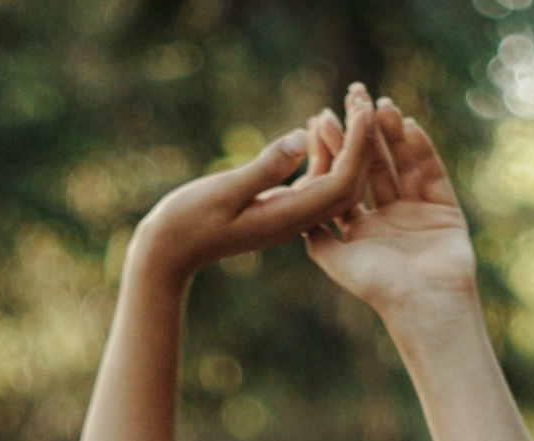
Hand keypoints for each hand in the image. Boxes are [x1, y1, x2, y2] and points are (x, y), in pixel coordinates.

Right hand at [129, 106, 376, 291]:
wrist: (169, 250)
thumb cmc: (187, 222)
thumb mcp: (224, 191)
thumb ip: (265, 168)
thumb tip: (302, 138)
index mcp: (288, 220)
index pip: (340, 184)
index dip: (358, 147)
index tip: (364, 110)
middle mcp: (298, 221)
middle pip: (349, 183)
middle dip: (361, 141)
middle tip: (362, 98)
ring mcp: (291, 216)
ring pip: (334, 180)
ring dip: (343, 142)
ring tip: (344, 102)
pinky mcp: (281, 208)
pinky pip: (313, 180)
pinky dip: (320, 151)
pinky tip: (315, 124)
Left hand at [297, 87, 477, 325]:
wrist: (424, 305)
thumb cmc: (378, 287)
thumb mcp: (336, 260)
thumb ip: (316, 233)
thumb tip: (295, 209)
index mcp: (362, 229)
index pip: (345, 181)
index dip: (335, 149)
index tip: (323, 117)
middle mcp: (389, 218)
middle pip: (374, 165)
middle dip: (364, 131)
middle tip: (354, 95)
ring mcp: (418, 212)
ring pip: (403, 164)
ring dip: (392, 134)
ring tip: (380, 103)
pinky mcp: (445, 210)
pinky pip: (432, 174)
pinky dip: (421, 150)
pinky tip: (409, 125)